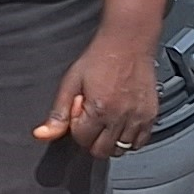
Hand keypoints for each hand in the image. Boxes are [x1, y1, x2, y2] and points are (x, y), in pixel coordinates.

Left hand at [34, 30, 159, 158]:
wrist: (128, 43)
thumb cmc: (99, 58)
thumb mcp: (70, 83)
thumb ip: (57, 113)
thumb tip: (42, 135)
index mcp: (100, 109)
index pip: (82, 140)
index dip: (77, 127)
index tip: (80, 111)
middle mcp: (122, 117)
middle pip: (102, 150)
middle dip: (92, 139)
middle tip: (92, 117)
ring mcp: (139, 117)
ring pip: (122, 149)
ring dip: (110, 140)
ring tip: (107, 117)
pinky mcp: (152, 115)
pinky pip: (140, 142)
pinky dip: (129, 138)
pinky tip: (120, 122)